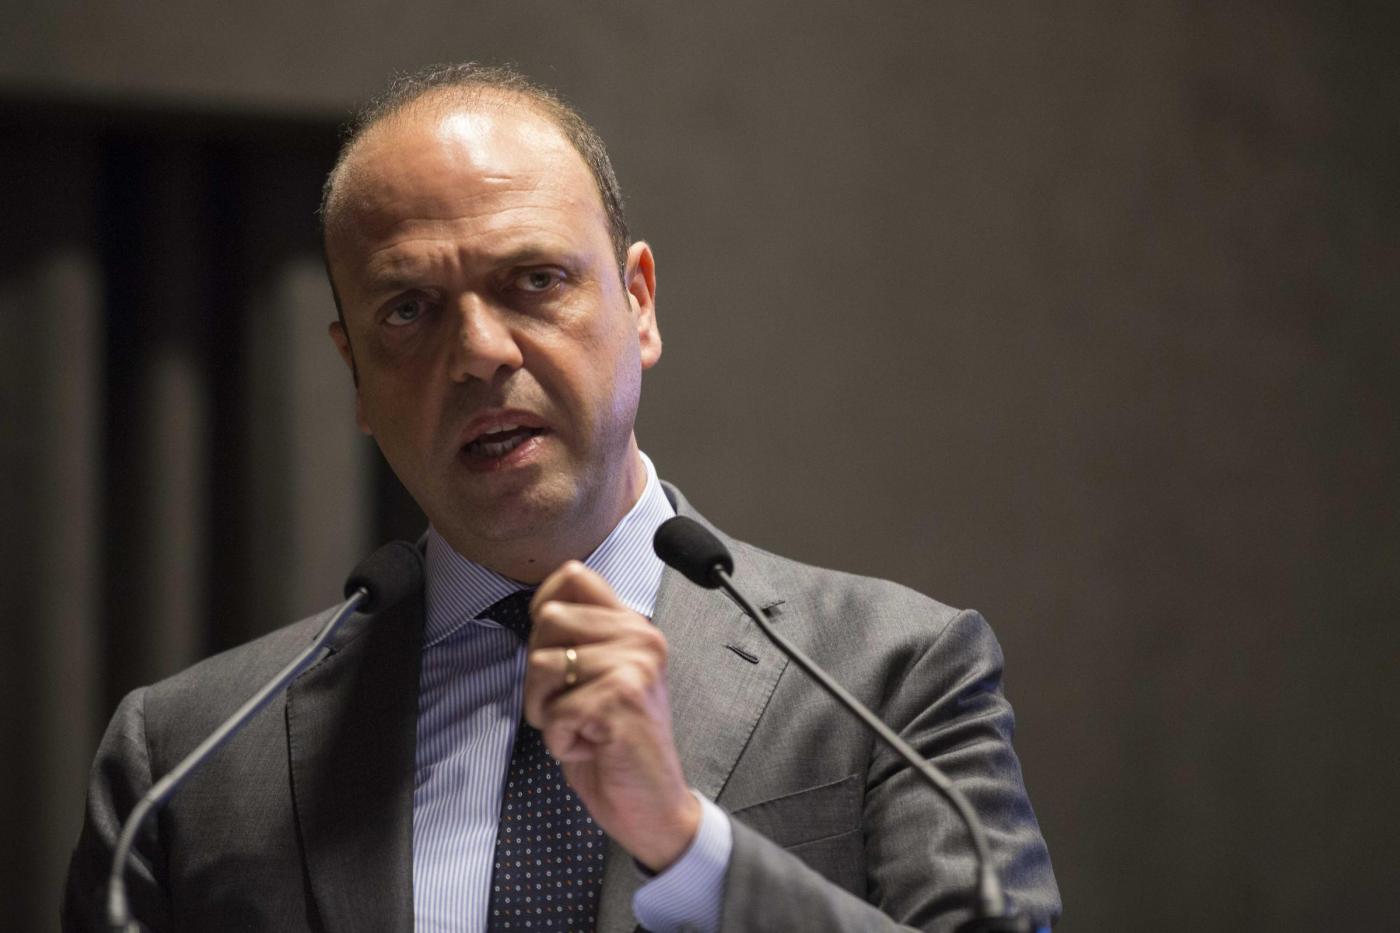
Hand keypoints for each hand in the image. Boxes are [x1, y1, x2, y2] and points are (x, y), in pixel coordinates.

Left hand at [523, 561, 699, 871]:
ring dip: (546, 711)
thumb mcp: (599, 680)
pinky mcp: (622, 699)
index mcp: (633, 627)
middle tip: (570, 706)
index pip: (575, 576)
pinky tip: (591, 748)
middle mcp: (640, 638)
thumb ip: (581, 640)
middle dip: (538, 673)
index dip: (544, 606)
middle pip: (548, 619)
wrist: (654, 807)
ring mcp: (634, 666)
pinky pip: (554, 711)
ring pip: (541, 665)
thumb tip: (541, 611)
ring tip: (582, 729)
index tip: (554, 649)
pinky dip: (559, 740)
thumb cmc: (616, 748)